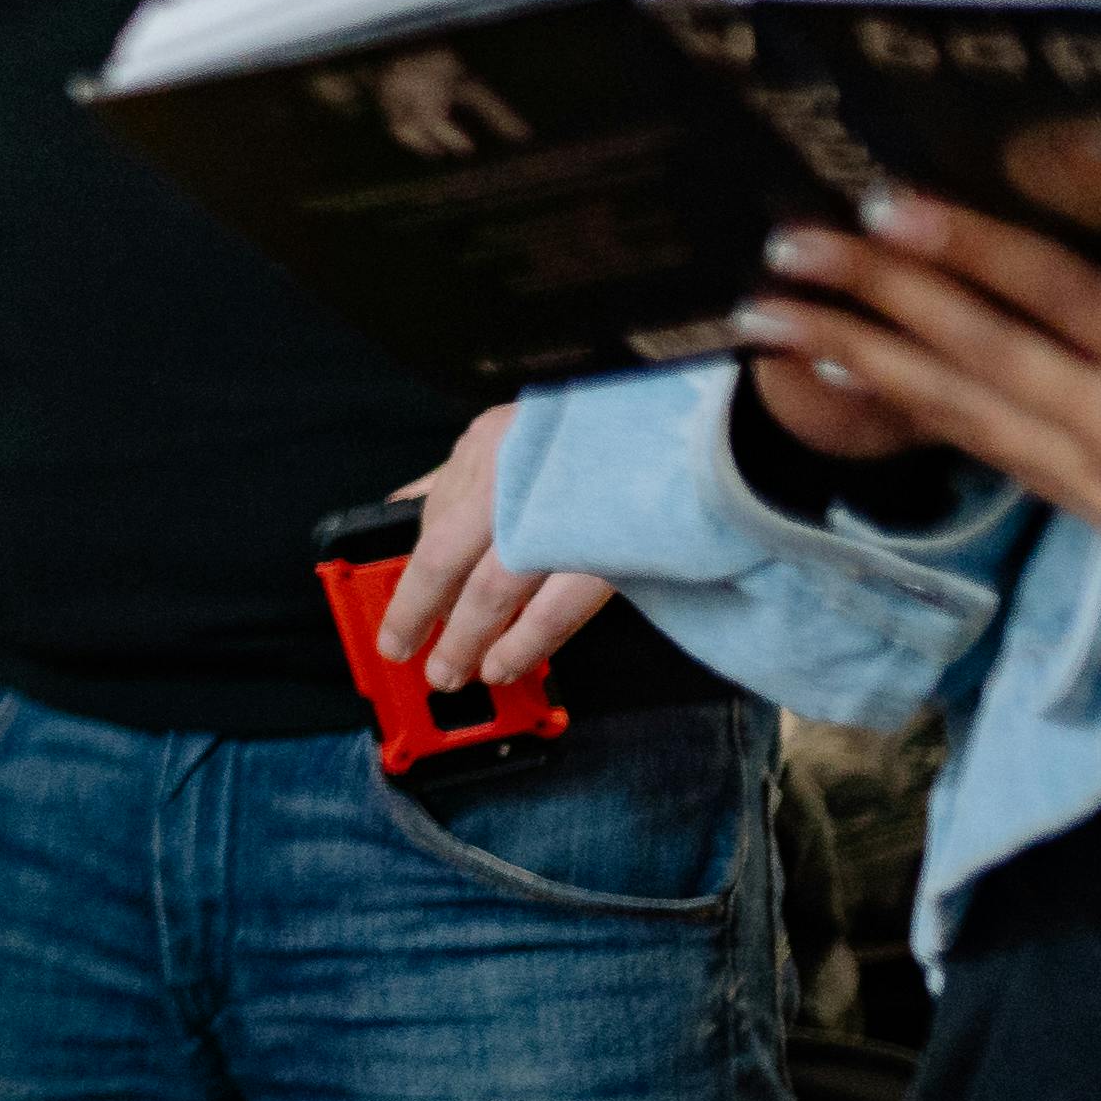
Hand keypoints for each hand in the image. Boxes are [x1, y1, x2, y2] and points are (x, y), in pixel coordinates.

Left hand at [378, 403, 615, 692]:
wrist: (703, 429)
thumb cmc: (609, 435)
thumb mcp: (528, 435)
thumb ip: (469, 474)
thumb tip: (406, 505)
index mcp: (495, 441)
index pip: (431, 517)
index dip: (411, 574)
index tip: (396, 612)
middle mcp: (516, 470)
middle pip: (447, 556)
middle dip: (419, 613)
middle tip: (403, 651)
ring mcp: (560, 508)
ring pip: (494, 588)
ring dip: (468, 639)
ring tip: (452, 672)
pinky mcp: (606, 543)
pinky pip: (553, 606)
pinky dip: (524, 642)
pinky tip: (504, 663)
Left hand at [744, 192, 1100, 552]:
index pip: (1063, 296)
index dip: (973, 245)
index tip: (886, 201)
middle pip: (985, 352)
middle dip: (875, 295)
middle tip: (786, 245)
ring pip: (962, 408)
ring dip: (856, 355)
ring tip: (769, 311)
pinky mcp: (1093, 517)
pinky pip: (983, 447)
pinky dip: (906, 403)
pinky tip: (839, 366)